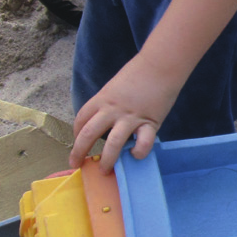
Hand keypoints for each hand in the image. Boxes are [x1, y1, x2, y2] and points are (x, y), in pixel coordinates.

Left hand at [71, 54, 181, 171]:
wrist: (160, 65)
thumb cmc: (139, 73)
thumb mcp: (115, 87)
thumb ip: (109, 104)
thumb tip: (106, 121)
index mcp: (101, 99)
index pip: (80, 120)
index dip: (76, 134)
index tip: (77, 143)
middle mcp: (112, 110)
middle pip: (88, 135)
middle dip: (79, 152)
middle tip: (76, 164)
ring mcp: (130, 117)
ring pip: (113, 144)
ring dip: (107, 160)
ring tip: (105, 171)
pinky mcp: (149, 122)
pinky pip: (143, 142)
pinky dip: (139, 152)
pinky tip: (136, 155)